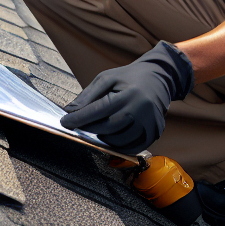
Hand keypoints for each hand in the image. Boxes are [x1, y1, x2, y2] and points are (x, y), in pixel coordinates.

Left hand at [59, 41, 193, 153]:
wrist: (159, 78)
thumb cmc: (129, 78)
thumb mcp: (107, 78)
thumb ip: (88, 95)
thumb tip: (69, 111)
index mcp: (129, 93)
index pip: (100, 110)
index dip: (80, 118)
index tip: (65, 122)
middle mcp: (141, 110)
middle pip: (108, 127)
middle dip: (89, 128)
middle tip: (78, 125)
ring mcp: (149, 123)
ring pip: (118, 140)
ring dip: (103, 136)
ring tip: (98, 127)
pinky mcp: (154, 132)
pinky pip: (131, 147)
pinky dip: (117, 144)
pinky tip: (111, 135)